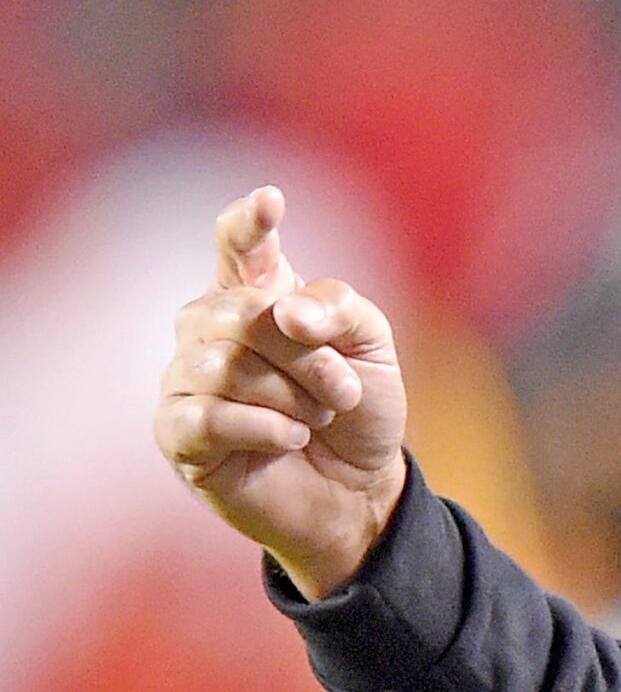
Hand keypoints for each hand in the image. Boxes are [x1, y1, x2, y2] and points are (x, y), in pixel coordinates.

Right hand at [156, 186, 409, 597]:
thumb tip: (282, 309)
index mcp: (258, 296)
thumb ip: (337, 307)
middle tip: (344, 391)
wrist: (359, 489)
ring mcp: (186, 379)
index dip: (248, 223)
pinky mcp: (178, 433)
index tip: (272, 201)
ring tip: (317, 420)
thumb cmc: (357, 411)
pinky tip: (291, 437)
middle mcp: (209, 328)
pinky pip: (206, 415)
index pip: (239, 246)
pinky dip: (264, 426)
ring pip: (224, 365)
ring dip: (291, 395)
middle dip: (307, 354)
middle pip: (243, 313)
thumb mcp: (372, 347)